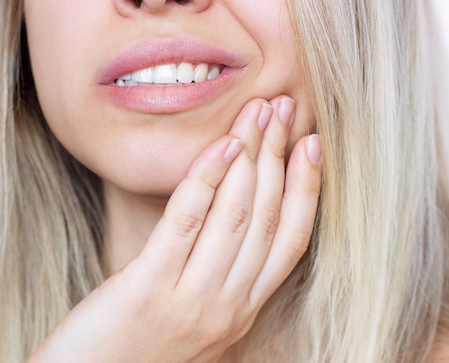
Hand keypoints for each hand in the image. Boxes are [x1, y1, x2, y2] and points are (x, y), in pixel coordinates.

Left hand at [28, 96, 322, 362]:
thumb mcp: (191, 312)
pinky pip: (186, 224)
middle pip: (267, 218)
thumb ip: (215, 273)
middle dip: (279, 157)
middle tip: (285, 109)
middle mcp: (227, 306)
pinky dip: (207, 180)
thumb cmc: (136, 346)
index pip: (291, 240)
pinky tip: (220, 146)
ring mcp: (190, 301)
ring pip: (236, 215)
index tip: (313, 144)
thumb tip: (228, 213)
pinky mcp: (147, 290)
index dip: (306, 188)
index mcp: (242, 310)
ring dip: (250, 156)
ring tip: (257, 113)